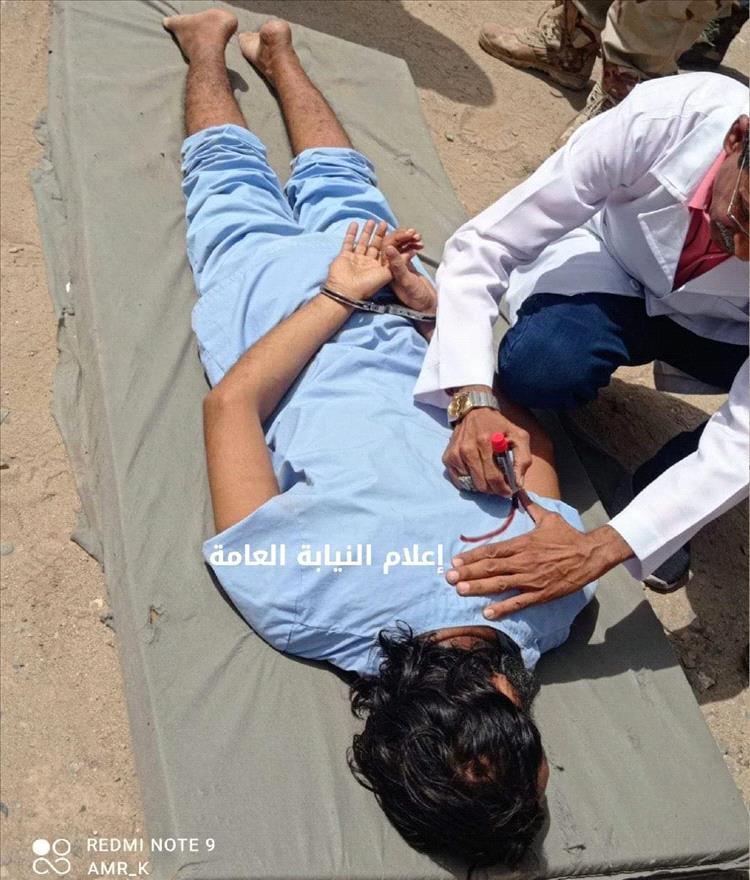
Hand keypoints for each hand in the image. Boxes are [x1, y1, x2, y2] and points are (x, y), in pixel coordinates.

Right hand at [325, 220, 392, 301]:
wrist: (346, 292)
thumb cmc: (367, 286)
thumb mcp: (388, 275)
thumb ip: (399, 263)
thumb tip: (411, 252)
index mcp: (378, 268)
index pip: (387, 253)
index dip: (392, 243)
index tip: (393, 234)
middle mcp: (367, 264)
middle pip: (375, 246)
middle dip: (379, 235)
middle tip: (384, 223)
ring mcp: (356, 260)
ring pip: (362, 242)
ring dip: (367, 232)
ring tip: (371, 221)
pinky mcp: (345, 257)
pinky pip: (349, 243)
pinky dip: (351, 233)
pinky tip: (355, 224)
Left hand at [382, 229, 435, 315]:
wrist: (427, 305)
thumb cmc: (416, 297)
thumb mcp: (406, 280)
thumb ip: (398, 265)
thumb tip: (388, 248)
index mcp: (385, 270)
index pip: (386, 247)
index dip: (396, 238)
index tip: (408, 233)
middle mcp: (389, 267)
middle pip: (392, 244)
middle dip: (403, 236)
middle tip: (414, 233)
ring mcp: (397, 266)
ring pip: (399, 246)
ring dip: (408, 239)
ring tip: (418, 238)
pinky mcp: (405, 266)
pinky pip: (406, 250)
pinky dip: (412, 245)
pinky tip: (419, 244)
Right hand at [443, 393, 531, 494]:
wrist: (474, 412)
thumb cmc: (499, 426)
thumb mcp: (519, 436)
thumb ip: (523, 459)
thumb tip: (518, 483)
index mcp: (486, 442)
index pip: (494, 476)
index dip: (502, 489)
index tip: (508, 492)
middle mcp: (467, 448)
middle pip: (481, 484)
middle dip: (493, 490)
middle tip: (499, 485)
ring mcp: (455, 454)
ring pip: (470, 484)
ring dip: (481, 485)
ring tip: (488, 474)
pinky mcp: (447, 457)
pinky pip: (459, 480)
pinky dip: (469, 480)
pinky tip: (476, 471)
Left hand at [445, 494, 632, 618]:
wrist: (590, 554)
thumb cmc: (568, 536)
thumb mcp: (548, 517)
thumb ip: (530, 505)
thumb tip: (519, 490)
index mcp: (523, 543)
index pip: (492, 550)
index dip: (472, 556)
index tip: (456, 560)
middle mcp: (523, 561)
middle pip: (491, 567)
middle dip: (468, 572)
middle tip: (449, 577)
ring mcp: (531, 579)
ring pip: (500, 584)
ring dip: (479, 588)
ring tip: (460, 590)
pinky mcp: (541, 593)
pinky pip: (519, 602)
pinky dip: (503, 607)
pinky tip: (488, 611)